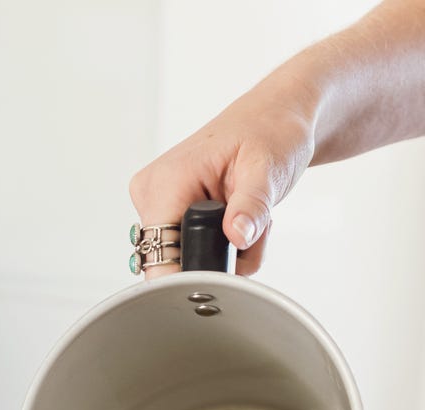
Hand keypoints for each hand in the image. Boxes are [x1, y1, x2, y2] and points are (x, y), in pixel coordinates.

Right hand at [128, 81, 317, 276]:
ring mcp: (157, 203)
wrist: (271, 119)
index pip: (160, 255)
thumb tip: (238, 236)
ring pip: (185, 261)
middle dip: (217, 261)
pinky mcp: (168, 211)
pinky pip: (190, 250)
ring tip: (247, 219)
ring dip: (224, 253)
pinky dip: (221, 246)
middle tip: (250, 230)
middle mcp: (153, 192)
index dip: (192, 274)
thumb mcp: (267, 169)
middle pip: (173, 264)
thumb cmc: (269, 132)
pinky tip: (236, 220)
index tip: (227, 272)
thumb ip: (252, 206)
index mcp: (168, 180)